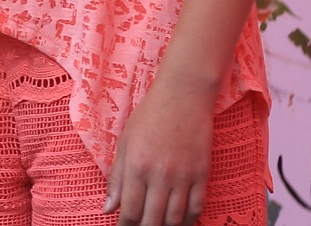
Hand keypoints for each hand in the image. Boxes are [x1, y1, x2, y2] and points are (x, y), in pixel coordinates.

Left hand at [106, 79, 213, 225]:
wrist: (183, 96)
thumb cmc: (149, 117)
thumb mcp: (125, 143)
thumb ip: (116, 178)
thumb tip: (108, 209)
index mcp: (137, 166)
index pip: (130, 211)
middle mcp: (160, 175)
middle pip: (152, 221)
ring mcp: (184, 176)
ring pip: (175, 219)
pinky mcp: (202, 175)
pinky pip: (196, 208)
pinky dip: (188, 221)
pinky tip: (180, 222)